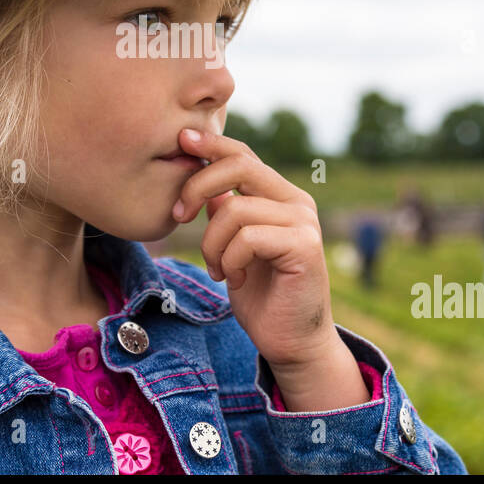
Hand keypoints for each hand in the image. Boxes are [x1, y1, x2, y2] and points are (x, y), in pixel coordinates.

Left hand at [171, 127, 338, 371]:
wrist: (291, 343)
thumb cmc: (260, 297)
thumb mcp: (233, 249)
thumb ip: (226, 215)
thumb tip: (206, 190)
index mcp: (279, 196)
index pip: (243, 156)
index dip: (211, 145)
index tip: (181, 140)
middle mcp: (296, 201)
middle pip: (239, 166)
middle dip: (198, 185)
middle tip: (179, 215)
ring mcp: (304, 222)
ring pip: (234, 209)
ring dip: (211, 244)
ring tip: (218, 270)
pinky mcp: (305, 246)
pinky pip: (247, 238)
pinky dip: (228, 261)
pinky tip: (234, 280)